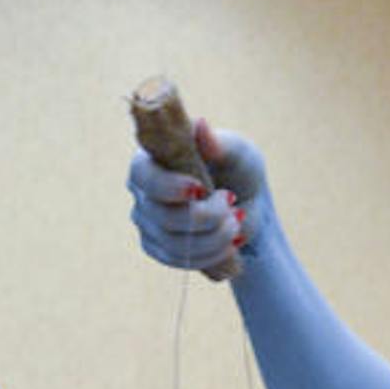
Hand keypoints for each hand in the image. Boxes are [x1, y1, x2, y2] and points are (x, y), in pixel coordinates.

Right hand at [128, 120, 269, 280]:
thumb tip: (201, 126)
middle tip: (233, 203)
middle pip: (164, 217)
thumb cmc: (236, 168)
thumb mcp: (235, 151)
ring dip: (215, 238)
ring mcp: (149, 224)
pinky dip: (211, 256)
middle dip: (207, 217)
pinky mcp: (161, 249)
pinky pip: (181, 262)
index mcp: (151, 161)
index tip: (200, 189)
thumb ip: (218, 143)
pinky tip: (230, 244)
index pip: (144, 177)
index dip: (169, 187)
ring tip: (237, 223)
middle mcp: (143, 194)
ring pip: (175, 245)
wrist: (247, 202)